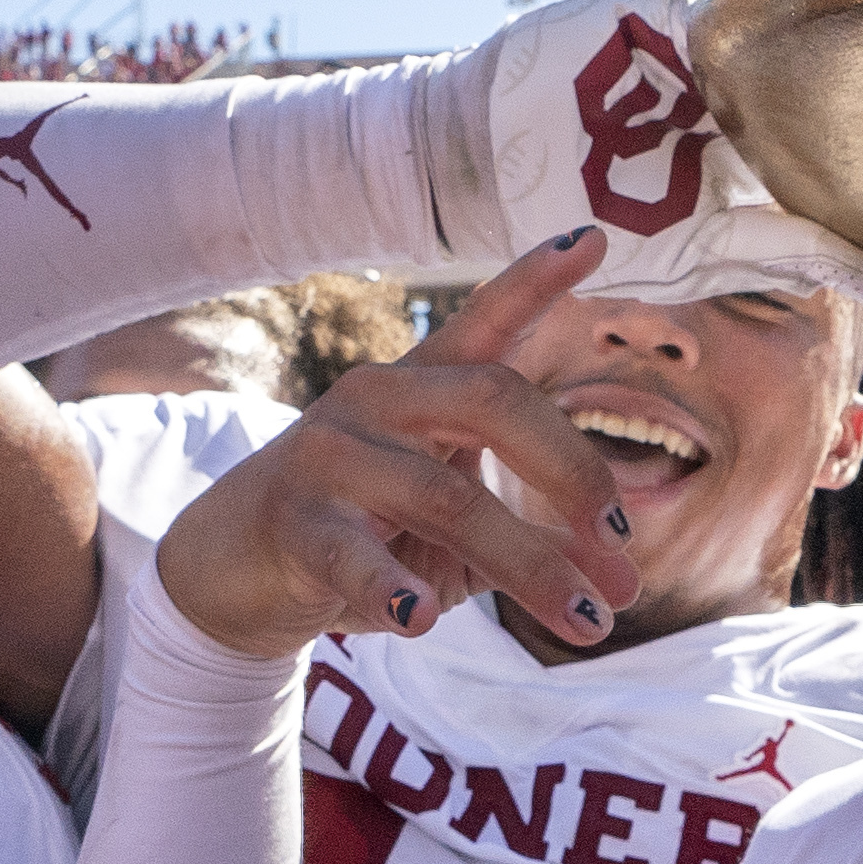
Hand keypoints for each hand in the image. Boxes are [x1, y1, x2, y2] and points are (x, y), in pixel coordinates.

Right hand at [156, 231, 641, 656]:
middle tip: (625, 547)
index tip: (594, 239)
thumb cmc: (368, 535)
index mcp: (425, 385)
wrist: (237, 570)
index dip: (536, 280)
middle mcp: (379, 399)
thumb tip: (619, 582)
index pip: (487, 320)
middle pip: (495, 404)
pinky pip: (353, 553)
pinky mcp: (294, 522)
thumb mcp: (457, 528)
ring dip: (530, 566)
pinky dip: (392, 587)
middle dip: (575, 476)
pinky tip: (418, 620)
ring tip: (588, 624)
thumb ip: (532, 536)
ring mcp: (331, 455)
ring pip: (447, 499)